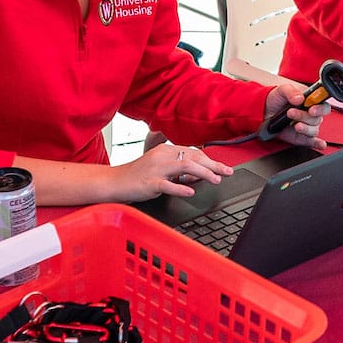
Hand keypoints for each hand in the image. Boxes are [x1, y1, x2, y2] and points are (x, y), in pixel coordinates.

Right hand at [115, 141, 232, 199]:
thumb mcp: (161, 169)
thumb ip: (179, 170)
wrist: (115, 182)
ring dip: (203, 173)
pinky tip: (190, 191)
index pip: (193, 152)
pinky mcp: (149, 182)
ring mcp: (156, 169)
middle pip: (193, 157)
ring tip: (216, 180)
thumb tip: (200, 175)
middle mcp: (162, 156)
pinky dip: (180, 187)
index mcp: (166, 151)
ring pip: (184, 166)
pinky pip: (167, 184)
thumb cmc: (138, 176)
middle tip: (227, 172)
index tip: (223, 167)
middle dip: (213, 165)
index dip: (210, 160)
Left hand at [263, 81, 330, 147]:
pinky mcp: (303, 137)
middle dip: (305, 117)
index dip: (320, 108)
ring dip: (305, 128)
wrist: (266, 111)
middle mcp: (312, 115)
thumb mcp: (282, 90)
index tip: (311, 109)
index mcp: (312, 101)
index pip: (323, 105)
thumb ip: (291, 91)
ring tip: (295, 125)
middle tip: (291, 113)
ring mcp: (308, 126)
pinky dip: (318, 143)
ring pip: (313, 130)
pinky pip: (313, 142)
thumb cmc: (277, 99)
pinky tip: (320, 144)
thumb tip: (300, 98)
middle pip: (317, 119)